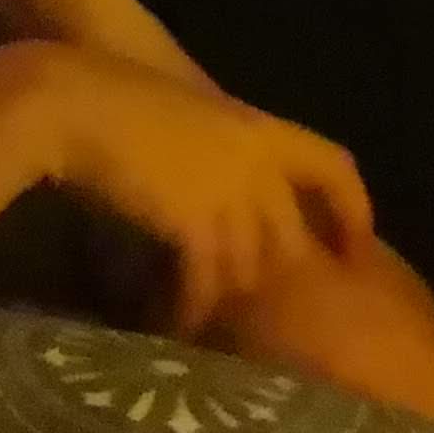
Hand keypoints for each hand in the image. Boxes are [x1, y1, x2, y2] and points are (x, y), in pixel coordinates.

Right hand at [16, 45, 372, 332]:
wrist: (74, 103)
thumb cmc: (116, 101)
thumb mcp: (188, 122)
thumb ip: (218, 157)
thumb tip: (218, 202)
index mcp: (260, 127)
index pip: (335, 166)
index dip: (354, 209)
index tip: (359, 249)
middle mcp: (257, 163)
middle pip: (290, 236)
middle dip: (282, 282)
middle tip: (268, 319)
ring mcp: (230, 195)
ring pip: (250, 269)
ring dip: (229, 305)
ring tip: (210, 332)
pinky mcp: (196, 225)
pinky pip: (208, 285)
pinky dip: (191, 310)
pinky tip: (174, 325)